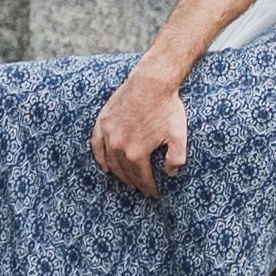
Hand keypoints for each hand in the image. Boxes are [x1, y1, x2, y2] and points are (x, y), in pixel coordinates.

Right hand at [91, 64, 189, 196]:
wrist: (152, 81)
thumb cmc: (167, 107)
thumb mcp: (178, 135)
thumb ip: (176, 158)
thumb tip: (171, 173)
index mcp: (136, 153)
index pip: (142, 178)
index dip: (149, 188)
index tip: (155, 194)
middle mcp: (119, 146)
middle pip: (126, 172)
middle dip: (135, 183)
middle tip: (142, 189)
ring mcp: (108, 134)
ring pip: (110, 161)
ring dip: (119, 174)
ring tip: (128, 182)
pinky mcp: (103, 122)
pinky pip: (96, 145)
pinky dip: (99, 158)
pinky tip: (105, 167)